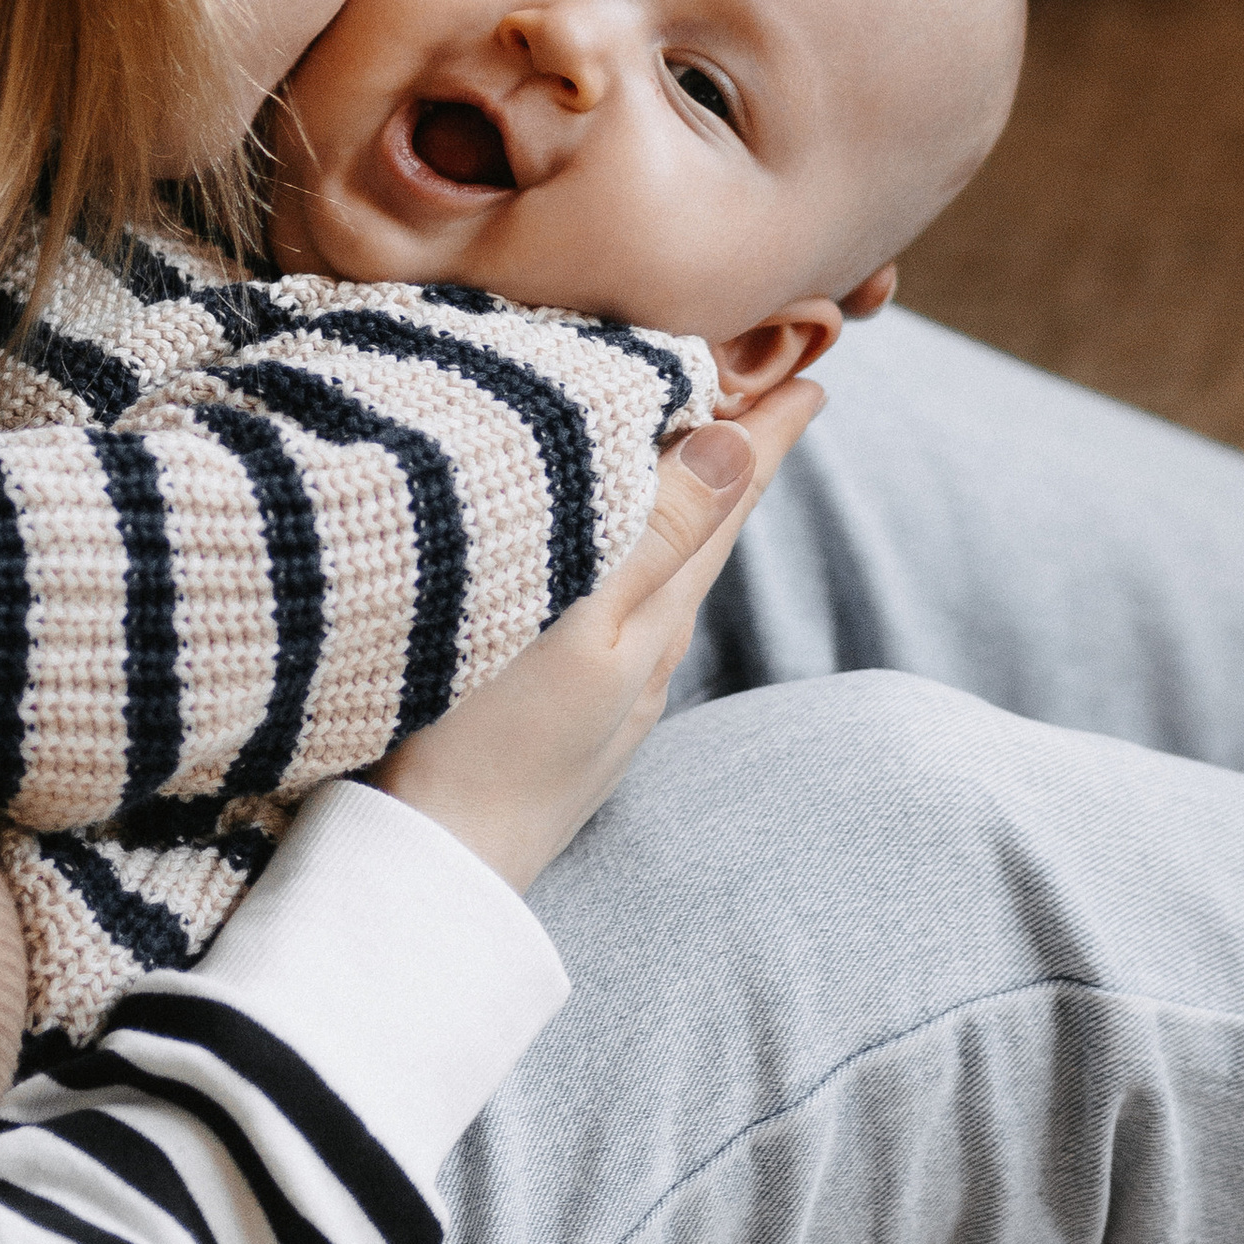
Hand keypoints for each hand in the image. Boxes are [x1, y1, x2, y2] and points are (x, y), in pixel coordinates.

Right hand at [376, 384, 822, 890]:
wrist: (427, 870)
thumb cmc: (483, 739)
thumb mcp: (578, 623)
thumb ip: (654, 535)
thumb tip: (738, 442)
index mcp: (659, 613)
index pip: (730, 500)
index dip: (770, 433)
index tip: (816, 373)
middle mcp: (647, 648)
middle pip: (706, 530)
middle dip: (738, 456)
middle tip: (772, 390)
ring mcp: (607, 687)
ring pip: (662, 569)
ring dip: (683, 500)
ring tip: (698, 450)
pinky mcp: (561, 712)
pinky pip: (618, 605)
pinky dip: (630, 549)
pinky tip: (606, 552)